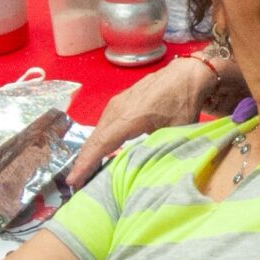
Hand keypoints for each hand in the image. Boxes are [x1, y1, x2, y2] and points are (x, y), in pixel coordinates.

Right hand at [61, 54, 217, 187]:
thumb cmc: (183, 102)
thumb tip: (151, 175)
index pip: (101, 145)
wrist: (187, 74)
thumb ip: (160, 151)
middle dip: (82, 163)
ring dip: (89, 152)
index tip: (73, 181)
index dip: (86, 164)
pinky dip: (98, 141)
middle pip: (94, 140)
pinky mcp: (119, 103)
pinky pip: (103, 125)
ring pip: (97, 133)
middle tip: (75, 186)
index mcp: (129, 117)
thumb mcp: (176, 131)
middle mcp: (116, 109)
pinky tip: (99, 154)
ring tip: (84, 174)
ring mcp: (116, 104)